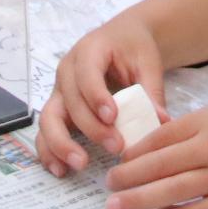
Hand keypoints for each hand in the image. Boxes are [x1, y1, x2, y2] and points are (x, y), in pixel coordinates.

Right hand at [35, 17, 165, 176]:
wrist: (122, 38)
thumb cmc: (134, 47)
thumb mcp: (147, 62)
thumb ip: (152, 90)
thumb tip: (160, 120)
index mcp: (89, 50)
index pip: (86, 74)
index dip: (96, 97)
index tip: (113, 117)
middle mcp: (67, 70)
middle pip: (69, 101)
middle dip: (91, 127)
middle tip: (116, 146)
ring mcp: (59, 90)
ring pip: (48, 119)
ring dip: (61, 144)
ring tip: (80, 164)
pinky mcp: (59, 108)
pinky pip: (47, 130)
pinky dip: (49, 150)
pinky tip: (61, 170)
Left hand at [105, 108, 207, 208]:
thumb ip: (194, 127)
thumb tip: (155, 145)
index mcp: (207, 122)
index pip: (161, 137)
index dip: (136, 150)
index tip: (121, 160)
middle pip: (161, 163)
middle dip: (129, 175)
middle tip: (109, 183)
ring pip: (173, 189)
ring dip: (140, 198)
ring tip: (117, 205)